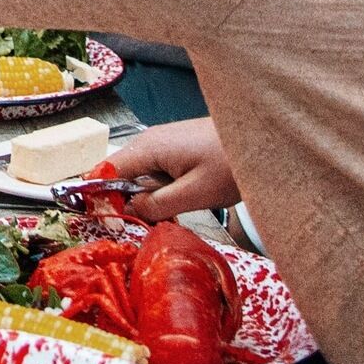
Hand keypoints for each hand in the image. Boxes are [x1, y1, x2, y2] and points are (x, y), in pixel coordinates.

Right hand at [106, 119, 237, 219]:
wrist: (262, 141)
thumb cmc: (232, 165)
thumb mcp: (195, 193)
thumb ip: (158, 204)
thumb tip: (130, 210)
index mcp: (149, 147)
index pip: (106, 170)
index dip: (101, 196)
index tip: (112, 222)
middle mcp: (149, 141)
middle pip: (120, 174)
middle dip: (128, 200)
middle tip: (152, 220)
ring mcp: (162, 143)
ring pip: (138, 176)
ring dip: (148, 196)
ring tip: (174, 209)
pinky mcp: (174, 149)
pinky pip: (155, 172)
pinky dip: (161, 189)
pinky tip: (182, 198)